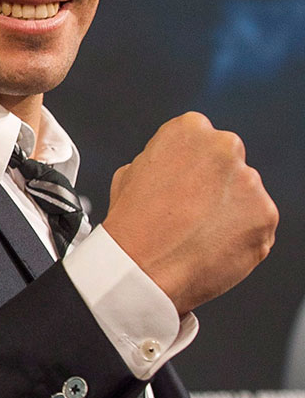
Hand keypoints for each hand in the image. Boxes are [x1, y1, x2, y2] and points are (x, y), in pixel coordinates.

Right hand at [102, 112, 276, 315]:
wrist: (143, 267)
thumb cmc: (132, 223)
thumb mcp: (131, 173)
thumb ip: (163, 161)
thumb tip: (177, 168)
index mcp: (188, 129)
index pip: (200, 137)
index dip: (189, 164)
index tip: (182, 180)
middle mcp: (225, 148)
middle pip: (227, 161)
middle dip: (214, 182)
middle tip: (190, 208)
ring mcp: (250, 182)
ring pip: (245, 193)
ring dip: (229, 209)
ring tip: (198, 232)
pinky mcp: (266, 216)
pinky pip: (258, 223)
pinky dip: (241, 235)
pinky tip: (212, 244)